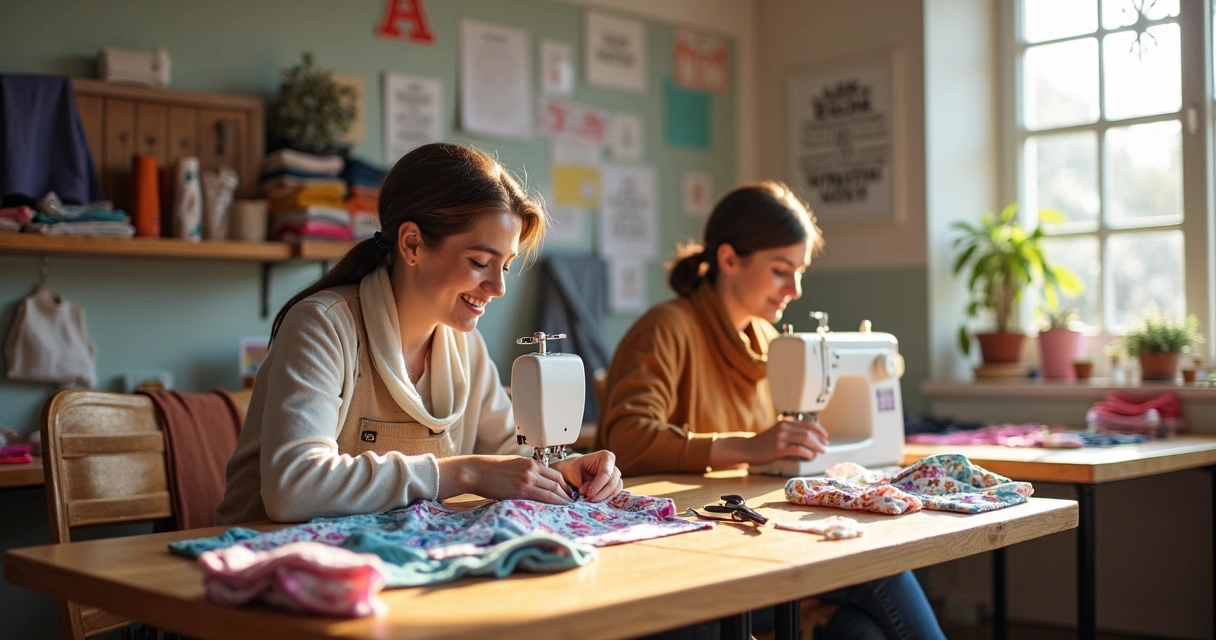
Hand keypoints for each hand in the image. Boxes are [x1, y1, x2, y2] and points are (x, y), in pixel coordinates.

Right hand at [437, 455, 571, 503]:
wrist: (475, 471)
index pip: (555, 473)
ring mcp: (527, 478)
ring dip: (562, 500)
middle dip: (566, 494)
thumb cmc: (489, 469)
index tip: (568, 492)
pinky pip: (542, 497)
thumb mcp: (512, 465)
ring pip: (553, 490)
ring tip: (567, 507)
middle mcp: (532, 469)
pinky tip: (556, 508)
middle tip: (572, 502)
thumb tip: (535, 483)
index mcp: (530, 462)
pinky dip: (552, 503)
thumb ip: (526, 472)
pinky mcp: (521, 489)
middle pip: (557, 482)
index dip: (564, 484)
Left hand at [550, 450, 623, 501]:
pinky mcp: (615, 487)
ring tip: (589, 498)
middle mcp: (613, 466)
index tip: (589, 494)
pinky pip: (614, 495)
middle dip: (600, 494)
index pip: (606, 473)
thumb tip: (590, 494)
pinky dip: (605, 500)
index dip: (598, 486)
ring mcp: (616, 477)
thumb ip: (584, 483)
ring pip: (614, 491)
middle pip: (612, 483)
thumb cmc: (574, 469)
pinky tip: (595, 500)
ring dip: (602, 498)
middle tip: (588, 499)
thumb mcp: (575, 472)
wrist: (574, 471)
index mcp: (606, 457)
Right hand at [708, 419, 828, 467]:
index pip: (807, 423)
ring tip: (820, 452)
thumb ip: (790, 433)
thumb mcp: (777, 433)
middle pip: (808, 431)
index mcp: (785, 422)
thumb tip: (809, 439)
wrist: (747, 448)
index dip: (819, 430)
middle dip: (820, 439)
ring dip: (816, 446)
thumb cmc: (762, 443)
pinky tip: (811, 457)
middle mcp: (784, 428)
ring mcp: (781, 438)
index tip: (825, 437)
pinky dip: (807, 453)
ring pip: (805, 439)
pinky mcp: (778, 449)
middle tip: (825, 446)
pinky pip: (797, 450)